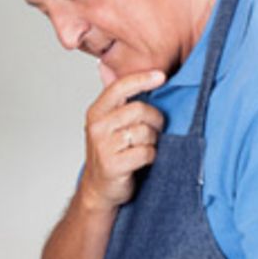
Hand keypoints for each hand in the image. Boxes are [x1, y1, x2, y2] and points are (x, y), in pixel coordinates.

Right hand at [79, 66, 165, 210]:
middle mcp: (97, 127)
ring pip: (145, 132)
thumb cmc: (110, 153)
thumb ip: (118, 100)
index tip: (161, 76)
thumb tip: (120, 70)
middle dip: (154, 120)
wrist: (99, 188)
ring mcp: (103, 146)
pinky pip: (146, 152)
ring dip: (152, 141)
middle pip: (139, 110)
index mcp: (96, 112)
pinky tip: (142, 160)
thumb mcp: (108, 123)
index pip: (120, 87)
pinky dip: (151, 156)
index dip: (142, 79)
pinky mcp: (113, 165)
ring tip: (144, 147)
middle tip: (154, 129)